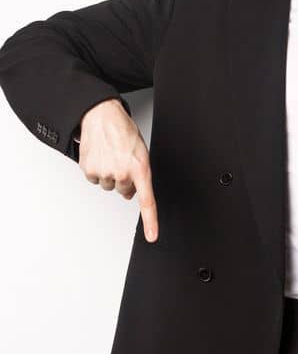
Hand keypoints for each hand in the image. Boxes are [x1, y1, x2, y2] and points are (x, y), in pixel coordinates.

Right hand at [79, 97, 158, 241]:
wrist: (101, 117)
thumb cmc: (124, 132)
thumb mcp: (141, 153)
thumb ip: (140, 174)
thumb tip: (132, 194)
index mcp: (141, 169)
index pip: (147, 200)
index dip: (151, 221)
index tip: (152, 236)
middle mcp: (123, 173)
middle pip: (125, 191)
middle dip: (125, 180)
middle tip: (123, 163)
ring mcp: (105, 173)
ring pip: (109, 185)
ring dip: (111, 175)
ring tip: (111, 156)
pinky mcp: (89, 171)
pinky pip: (95, 180)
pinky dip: (97, 171)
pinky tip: (100, 157)